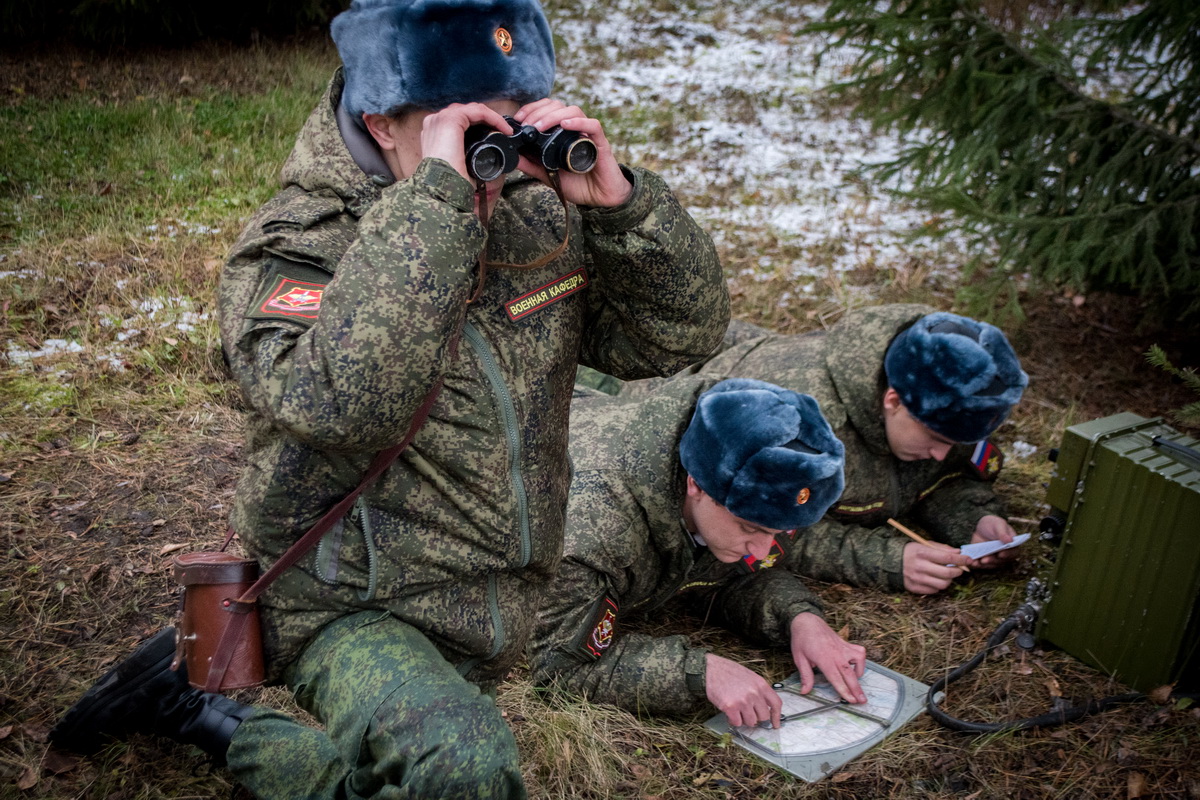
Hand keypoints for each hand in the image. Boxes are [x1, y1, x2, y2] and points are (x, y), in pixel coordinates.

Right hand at [419, 102, 514, 182]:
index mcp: (435, 133)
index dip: (481, 124)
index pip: (460, 119)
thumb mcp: (461, 164)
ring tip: (505, 130)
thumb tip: (494, 158)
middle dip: (487, 120)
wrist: (443, 190)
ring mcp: (440, 119)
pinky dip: (493, 118)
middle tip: (504, 131)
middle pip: (466, 112)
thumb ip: (470, 155)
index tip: (499, 134)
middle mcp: (434, 123)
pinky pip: (478, 111)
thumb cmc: (451, 183)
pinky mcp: (450, 119)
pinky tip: (504, 129)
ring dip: (492, 118)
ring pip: (473, 109)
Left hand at [512, 98, 632, 207]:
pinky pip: (593, 125)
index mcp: (563, 132)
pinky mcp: (600, 143)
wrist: (599, 199)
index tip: (519, 119)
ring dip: (553, 116)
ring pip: (573, 111)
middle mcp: (575, 129)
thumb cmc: (578, 184)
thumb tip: (513, 157)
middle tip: (526, 125)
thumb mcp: (548, 174)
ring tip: (540, 127)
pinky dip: (579, 122)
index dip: (532, 108)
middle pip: (558, 106)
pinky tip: (566, 124)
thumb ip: (531, 165)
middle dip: (539, 112)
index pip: (548, 109)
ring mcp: (588, 135)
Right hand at [704, 653, 781, 728]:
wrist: (710, 668)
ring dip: (743, 719)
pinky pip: (737, 723)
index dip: (777, 716)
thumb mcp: (750, 677)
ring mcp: (743, 701)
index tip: (775, 724)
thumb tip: (763, 707)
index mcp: (761, 684)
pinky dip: (733, 721)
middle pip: (764, 716)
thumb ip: (758, 690)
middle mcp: (754, 693)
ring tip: (736, 710)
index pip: (776, 704)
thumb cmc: (729, 672)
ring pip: (751, 722)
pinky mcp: (731, 707)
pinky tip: (729, 713)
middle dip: (756, 717)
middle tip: (747, 713)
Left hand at [789, 613, 867, 703]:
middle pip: (849, 674)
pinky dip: (860, 660)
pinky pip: (859, 652)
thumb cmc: (802, 640)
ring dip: (859, 673)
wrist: (807, 621)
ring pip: (858, 661)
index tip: (851, 700)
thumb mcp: (799, 659)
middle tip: (862, 701)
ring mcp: (843, 648)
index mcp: (824, 659)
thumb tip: (805, 692)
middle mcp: (836, 654)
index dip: (844, 690)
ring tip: (856, 682)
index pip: (836, 678)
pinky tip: (855, 666)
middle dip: (856, 689)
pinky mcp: (846, 643)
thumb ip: (805, 676)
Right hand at [902, 541, 972, 593]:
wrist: (889, 562)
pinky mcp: (914, 588)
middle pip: (948, 573)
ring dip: (948, 580)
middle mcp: (920, 566)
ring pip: (943, 584)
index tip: (969, 559)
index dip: (961, 560)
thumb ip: (942, 548)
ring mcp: (917, 579)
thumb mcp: (923, 544)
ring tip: (945, 575)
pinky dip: (938, 585)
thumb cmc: (910, 551)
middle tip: (959, 569)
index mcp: (922, 553)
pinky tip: (934, 579)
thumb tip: (958, 553)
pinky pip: (934, 590)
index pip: (948, 558)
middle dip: (958, 571)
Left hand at [969, 515, 1017, 567]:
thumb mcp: (998, 525)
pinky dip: (977, 564)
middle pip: (1001, 561)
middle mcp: (1005, 554)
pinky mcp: (985, 560)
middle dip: (992, 560)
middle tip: (985, 559)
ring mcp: (994, 558)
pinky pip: (981, 564)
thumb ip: (1003, 533)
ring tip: (976, 562)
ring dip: (984, 564)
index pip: (1013, 553)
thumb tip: (1009, 540)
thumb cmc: (993, 524)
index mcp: (1012, 546)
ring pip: (991, 564)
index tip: (1001, 554)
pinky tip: (971, 562)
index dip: (1008, 554)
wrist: (980, 527)